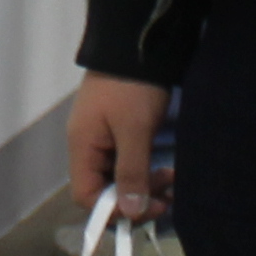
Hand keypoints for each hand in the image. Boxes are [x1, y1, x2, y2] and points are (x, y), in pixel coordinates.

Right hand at [67, 75, 175, 220]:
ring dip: (144, 186)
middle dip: (135, 198)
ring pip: (119, 177)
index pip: (86, 195)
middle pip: (103, 189)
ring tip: (173, 183)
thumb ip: (132, 172)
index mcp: (82, 146)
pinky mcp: (120, 130)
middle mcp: (88, 145)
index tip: (147, 209)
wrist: (139, 43)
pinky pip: (128, 161)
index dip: (113, 210)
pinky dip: (146, 170)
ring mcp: (103, 137)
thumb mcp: (135, 130)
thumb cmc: (133, 87)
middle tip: (168, 197)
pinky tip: (166, 170)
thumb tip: (130, 213)